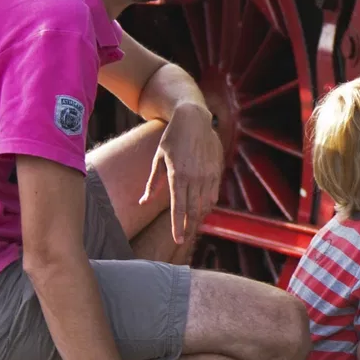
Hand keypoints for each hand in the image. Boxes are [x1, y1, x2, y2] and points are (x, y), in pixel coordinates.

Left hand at [142, 102, 222, 243]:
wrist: (194, 118)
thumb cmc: (172, 137)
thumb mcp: (159, 158)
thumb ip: (153, 183)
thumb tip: (143, 202)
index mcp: (177, 176)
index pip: (178, 209)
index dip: (178, 227)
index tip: (178, 240)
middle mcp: (194, 178)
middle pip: (193, 211)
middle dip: (189, 227)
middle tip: (185, 239)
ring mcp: (208, 174)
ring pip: (205, 204)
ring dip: (199, 217)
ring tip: (192, 226)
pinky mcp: (217, 170)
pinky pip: (214, 194)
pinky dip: (208, 204)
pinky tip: (202, 209)